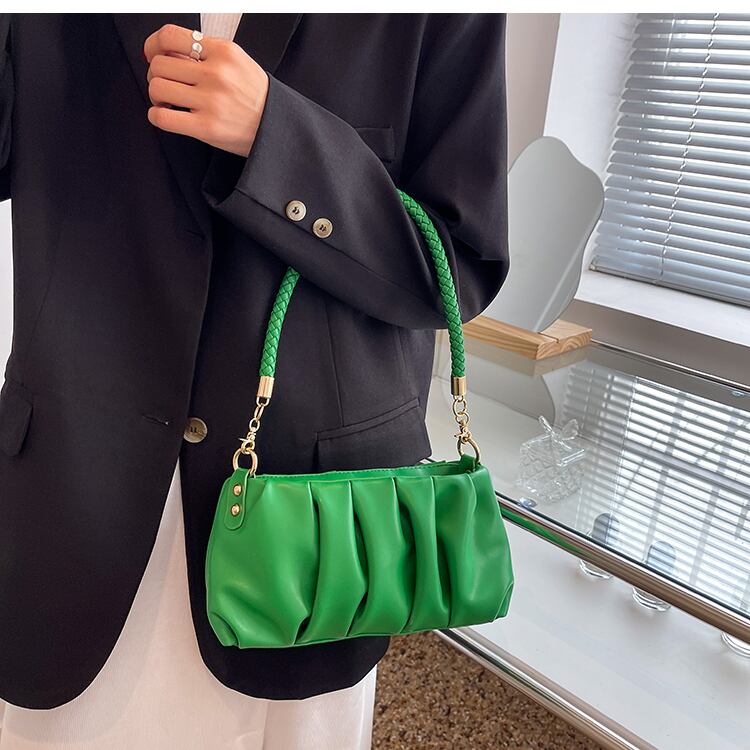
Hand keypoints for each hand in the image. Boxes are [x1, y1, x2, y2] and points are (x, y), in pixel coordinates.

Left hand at [143, 24, 268, 156]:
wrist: (276, 127)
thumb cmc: (255, 96)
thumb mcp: (237, 62)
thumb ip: (205, 53)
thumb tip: (165, 52)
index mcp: (223, 52)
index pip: (170, 36)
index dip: (153, 44)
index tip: (152, 54)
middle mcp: (217, 74)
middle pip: (160, 64)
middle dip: (156, 74)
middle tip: (166, 83)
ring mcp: (211, 101)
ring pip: (157, 88)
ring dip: (156, 95)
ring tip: (169, 101)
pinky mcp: (206, 127)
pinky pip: (162, 117)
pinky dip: (157, 115)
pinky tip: (167, 115)